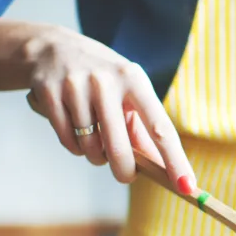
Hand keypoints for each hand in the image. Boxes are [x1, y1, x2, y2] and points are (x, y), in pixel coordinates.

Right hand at [23, 26, 195, 192]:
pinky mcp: (49, 93)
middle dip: (124, 171)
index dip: (175, 160)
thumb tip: (163, 170)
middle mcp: (106, 81)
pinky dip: (75, 147)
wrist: (52, 48)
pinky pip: (68, 141)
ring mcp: (75, 86)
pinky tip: (76, 132)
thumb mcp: (128, 92)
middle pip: (119, 148)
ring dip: (95, 155)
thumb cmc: (103, 79)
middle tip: (126, 176)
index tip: (187, 186)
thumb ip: (144, 130)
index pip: (160, 128)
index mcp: (134, 79)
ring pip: (90, 147)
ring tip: (95, 139)